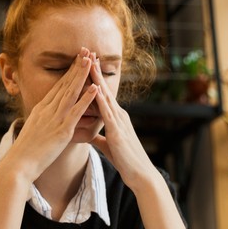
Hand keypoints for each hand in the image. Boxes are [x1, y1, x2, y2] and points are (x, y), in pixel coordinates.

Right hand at [3, 48, 98, 181]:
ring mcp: (55, 119)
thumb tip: (44, 117)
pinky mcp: (62, 130)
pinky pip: (76, 112)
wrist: (19, 163)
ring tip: (91, 60)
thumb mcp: (33, 130)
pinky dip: (86, 99)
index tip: (77, 59)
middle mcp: (48, 110)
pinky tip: (95, 88)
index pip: (58, 86)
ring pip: (71, 92)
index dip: (69, 71)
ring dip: (82, 75)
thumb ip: (41, 121)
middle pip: (65, 84)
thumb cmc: (26, 152)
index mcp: (41, 109)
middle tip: (86, 50)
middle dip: (76, 66)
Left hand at [88, 55, 155, 188]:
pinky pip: (107, 114)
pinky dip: (101, 100)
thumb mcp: (108, 145)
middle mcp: (119, 116)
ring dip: (97, 79)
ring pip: (106, 97)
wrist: (141, 175)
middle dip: (95, 71)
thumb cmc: (126, 161)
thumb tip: (91, 134)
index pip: (102, 94)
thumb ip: (100, 137)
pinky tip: (95, 89)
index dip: (94, 79)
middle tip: (87, 53)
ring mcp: (119, 123)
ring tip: (89, 63)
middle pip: (104, 89)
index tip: (86, 64)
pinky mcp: (118, 133)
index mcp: (115, 118)